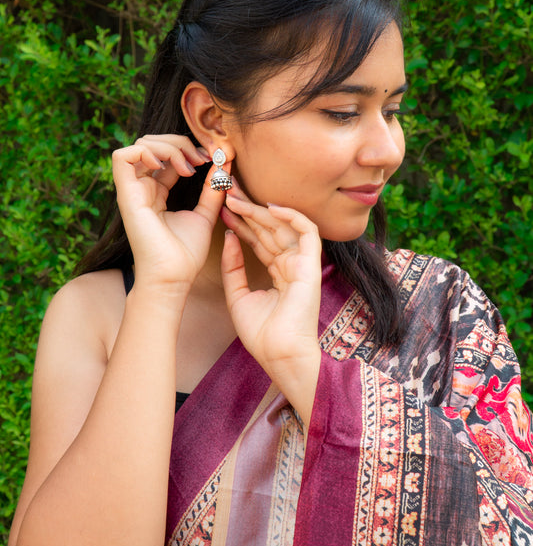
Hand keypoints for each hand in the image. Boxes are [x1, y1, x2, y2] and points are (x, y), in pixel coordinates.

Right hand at [112, 135, 223, 289]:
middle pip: (152, 144)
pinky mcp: (126, 195)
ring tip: (189, 166)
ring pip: (139, 145)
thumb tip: (224, 162)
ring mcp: (132, 191)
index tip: (213, 157)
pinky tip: (167, 166)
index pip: (166, 155)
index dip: (189, 148)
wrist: (173, 278)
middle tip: (202, 158)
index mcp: (157, 192)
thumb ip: (213, 188)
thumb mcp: (206, 213)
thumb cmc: (186, 254)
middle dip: (179, 143)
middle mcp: (142, 188)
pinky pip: (122, 157)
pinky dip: (145, 152)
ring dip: (168, 146)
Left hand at [220, 188, 321, 423]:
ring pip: (282, 226)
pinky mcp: (311, 264)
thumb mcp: (238, 295)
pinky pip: (307, 231)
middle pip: (269, 229)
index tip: (221, 208)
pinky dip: (291, 216)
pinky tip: (269, 207)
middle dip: (247, 209)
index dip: (240, 222)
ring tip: (236, 197)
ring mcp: (302, 263)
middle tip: (226, 192)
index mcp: (277, 272)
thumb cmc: (261, 333)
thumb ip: (233, 267)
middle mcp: (290, 264)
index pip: (259, 240)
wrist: (279, 354)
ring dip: (259, 210)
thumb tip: (229, 236)